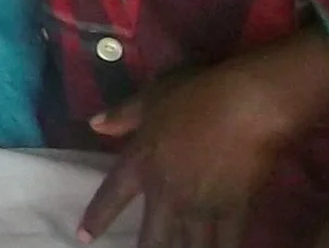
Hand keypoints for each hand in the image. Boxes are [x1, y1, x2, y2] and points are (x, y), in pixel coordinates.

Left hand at [79, 50, 323, 247]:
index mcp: (141, 163)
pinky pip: (226, 242)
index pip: (111, 197)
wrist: (245, 107)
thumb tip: (94, 124)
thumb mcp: (150, 97)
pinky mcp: (235, 210)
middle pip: (153, 237)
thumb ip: (122, 115)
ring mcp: (202, 206)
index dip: (96, 218)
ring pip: (188, 246)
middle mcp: (168, 193)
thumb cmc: (193, 95)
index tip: (83, 237)